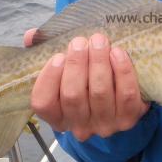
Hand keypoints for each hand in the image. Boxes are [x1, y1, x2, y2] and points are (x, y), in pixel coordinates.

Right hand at [26, 29, 149, 140]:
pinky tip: (118, 53)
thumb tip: (32, 35)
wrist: (121, 94)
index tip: (58, 56)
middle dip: (77, 64)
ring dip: (99, 63)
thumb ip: (44, 51)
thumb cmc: (86, 78)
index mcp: (57, 116)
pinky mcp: (129, 118)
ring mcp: (105, 124)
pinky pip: (126, 95)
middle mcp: (79, 125)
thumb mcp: (63, 68)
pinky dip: (122, 72)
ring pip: (100, 93)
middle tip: (80, 41)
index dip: (48, 79)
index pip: (43, 103)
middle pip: (73, 96)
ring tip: (99, 41)